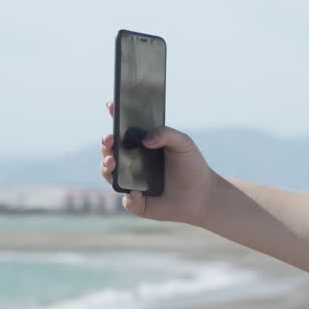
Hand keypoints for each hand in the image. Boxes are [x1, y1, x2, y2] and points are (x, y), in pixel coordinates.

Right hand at [100, 101, 220, 224]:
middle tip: (109, 138)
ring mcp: (131, 183)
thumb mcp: (183, 143)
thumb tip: (146, 139)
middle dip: (105, 143)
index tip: (111, 105)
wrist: (202, 194)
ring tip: (112, 161)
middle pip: (110, 151)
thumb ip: (166, 133)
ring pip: (110, 175)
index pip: (123, 130)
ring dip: (106, 167)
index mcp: (141, 145)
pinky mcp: (138, 203)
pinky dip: (130, 197)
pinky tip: (135, 192)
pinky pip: (128, 200)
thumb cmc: (191, 165)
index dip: (115, 117)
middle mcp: (131, 163)